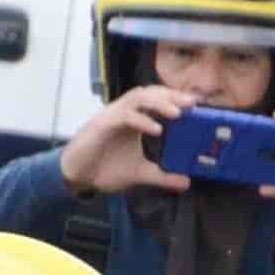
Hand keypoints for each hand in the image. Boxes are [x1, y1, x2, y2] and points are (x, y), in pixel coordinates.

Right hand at [61, 85, 195, 198]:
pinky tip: (156, 129)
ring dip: (158, 103)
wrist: (76, 176)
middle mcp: (125, 112)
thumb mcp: (140, 173)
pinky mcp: (102, 124)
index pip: (157, 100)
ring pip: (138, 98)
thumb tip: (187, 181)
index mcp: (135, 119)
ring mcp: (113, 115)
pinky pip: (124, 116)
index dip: (176, 99)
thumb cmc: (104, 168)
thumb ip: (162, 175)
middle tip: (192, 103)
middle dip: (171, 95)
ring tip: (177, 113)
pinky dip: (141, 120)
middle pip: (150, 93)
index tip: (197, 104)